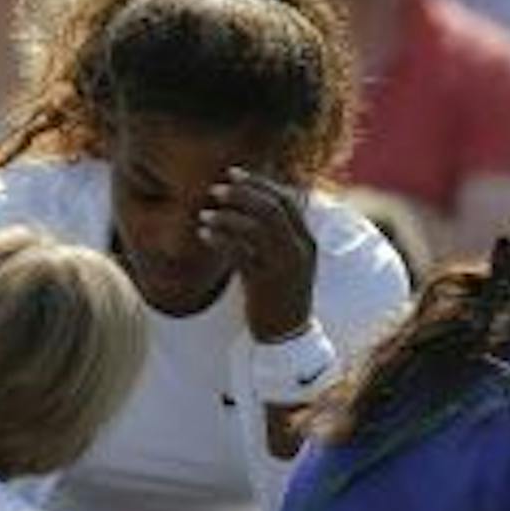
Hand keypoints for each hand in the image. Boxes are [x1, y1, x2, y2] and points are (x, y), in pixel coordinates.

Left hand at [200, 167, 316, 342]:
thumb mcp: (283, 262)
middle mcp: (299, 250)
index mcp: (306, 241)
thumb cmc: (278, 295)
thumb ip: (273, 236)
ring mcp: (284, 267)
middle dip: (242, 194)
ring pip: (256, 228)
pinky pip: (240, 253)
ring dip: (227, 217)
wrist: (286, 336)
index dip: (259, 183)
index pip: (286, 199)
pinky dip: (220, 240)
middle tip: (215, 189)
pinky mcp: (265, 284)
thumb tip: (246, 206)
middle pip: (272, 208)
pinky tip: (203, 234)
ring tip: (204, 214)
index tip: (233, 173)